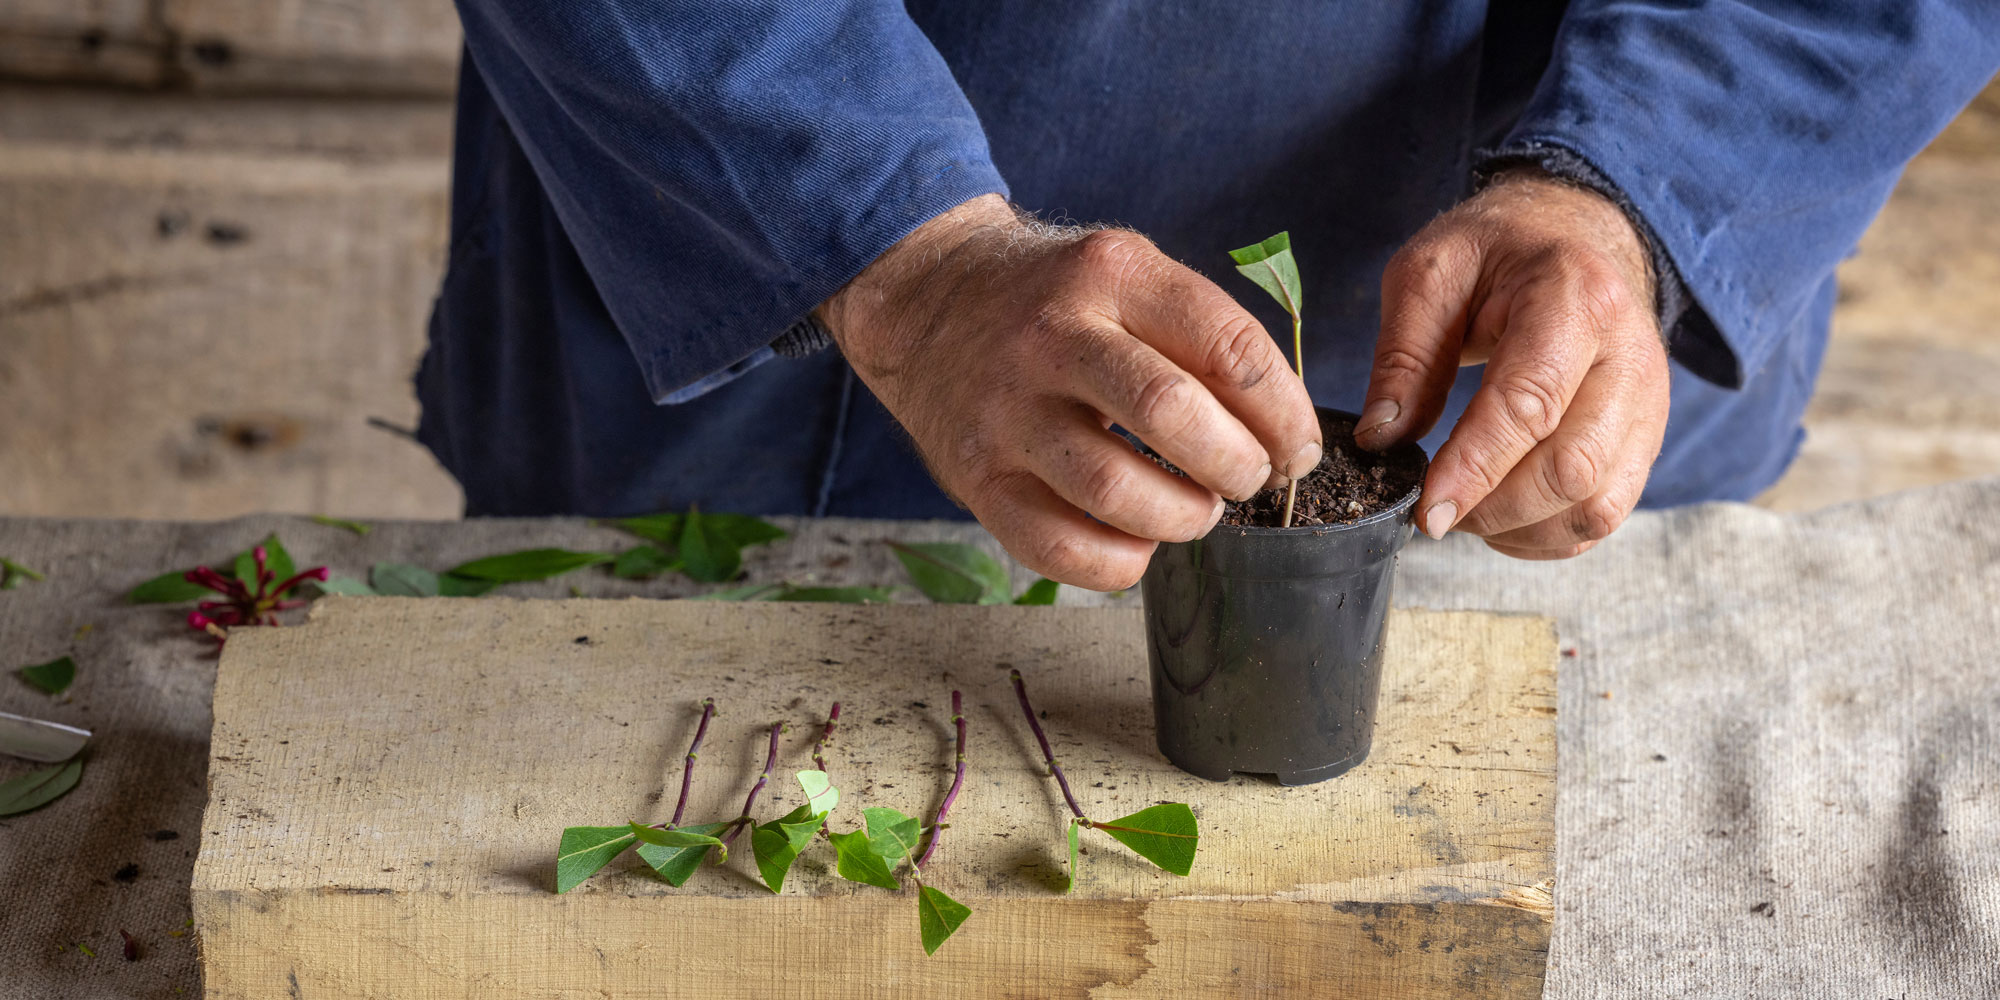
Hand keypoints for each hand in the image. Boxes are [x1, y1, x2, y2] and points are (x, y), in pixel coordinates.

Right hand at [819, 194, 1321, 589]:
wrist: (929, 302)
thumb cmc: (1055, 300)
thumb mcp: (1126, 273)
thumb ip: (1202, 336)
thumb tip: (1286, 440)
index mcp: (1109, 274)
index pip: (1227, 346)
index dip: (1283, 412)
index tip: (1295, 447)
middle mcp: (1051, 338)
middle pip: (1172, 414)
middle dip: (1237, 464)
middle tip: (1247, 478)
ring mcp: (1006, 412)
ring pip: (1116, 491)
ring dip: (1182, 517)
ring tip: (1194, 510)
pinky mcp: (975, 478)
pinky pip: (1058, 547)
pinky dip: (1119, 562)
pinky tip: (1137, 541)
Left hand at [1356, 169, 1670, 558]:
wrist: (1573, 236)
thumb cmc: (1495, 252)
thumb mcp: (1429, 274)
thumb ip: (1403, 355)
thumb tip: (1382, 439)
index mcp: (1575, 298)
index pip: (1529, 405)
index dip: (1475, 469)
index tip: (1427, 511)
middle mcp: (1630, 355)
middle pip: (1573, 468)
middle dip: (1494, 508)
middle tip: (1435, 510)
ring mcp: (1648, 402)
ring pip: (1597, 504)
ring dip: (1522, 529)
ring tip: (1467, 512)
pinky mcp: (1646, 437)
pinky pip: (1607, 513)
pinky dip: (1549, 535)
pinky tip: (1504, 518)